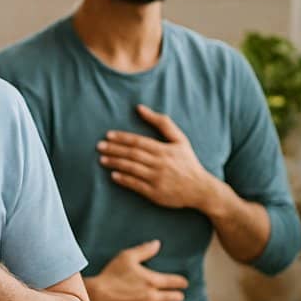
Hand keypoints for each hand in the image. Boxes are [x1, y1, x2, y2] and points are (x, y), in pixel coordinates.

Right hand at [85, 239, 187, 300]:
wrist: (96, 296)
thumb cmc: (110, 275)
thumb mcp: (125, 257)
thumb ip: (144, 250)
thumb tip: (157, 244)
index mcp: (153, 281)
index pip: (178, 283)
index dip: (182, 282)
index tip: (181, 282)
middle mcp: (153, 296)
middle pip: (177, 298)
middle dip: (176, 293)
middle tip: (169, 290)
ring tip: (155, 298)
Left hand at [98, 105, 220, 211]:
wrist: (200, 189)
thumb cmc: (187, 161)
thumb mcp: (180, 140)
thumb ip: (162, 123)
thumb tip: (139, 107)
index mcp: (165, 150)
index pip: (139, 142)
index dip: (123, 138)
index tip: (108, 135)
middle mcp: (161, 164)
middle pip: (133, 154)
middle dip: (114, 149)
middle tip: (99, 146)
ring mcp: (157, 179)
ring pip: (132, 169)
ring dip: (115, 163)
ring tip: (102, 159)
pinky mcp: (155, 193)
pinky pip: (136, 185)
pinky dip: (124, 180)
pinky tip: (113, 175)